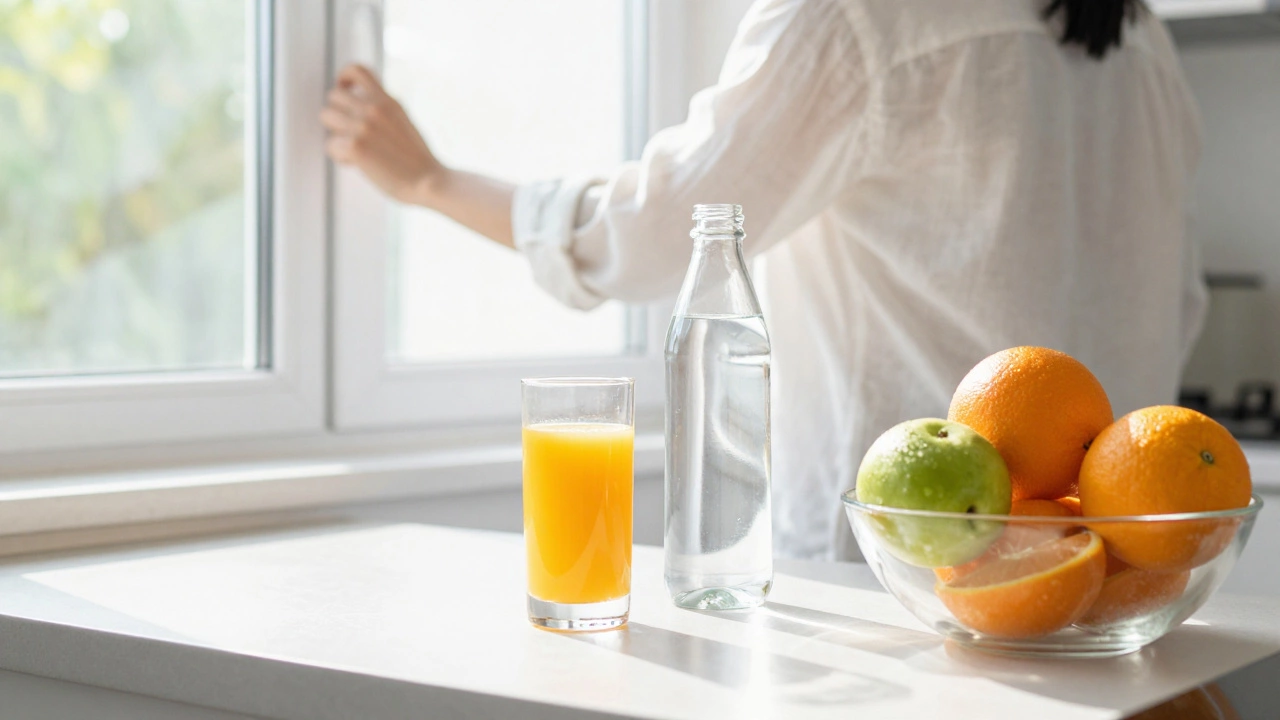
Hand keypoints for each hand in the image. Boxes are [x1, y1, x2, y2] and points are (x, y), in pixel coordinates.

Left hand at [321, 64, 443, 204]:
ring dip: (336, 133)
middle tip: (352, 133)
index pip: (357, 70)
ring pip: (326, 115)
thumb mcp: (403, 122)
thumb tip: (359, 108)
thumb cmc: (417, 161)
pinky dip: (340, 158)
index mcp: (388, 101)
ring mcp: (363, 126)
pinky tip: (356, 164)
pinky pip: (330, 145)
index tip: (347, 92)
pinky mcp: (355, 146)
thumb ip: (382, 111)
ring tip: (354, 148)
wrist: (429, 181)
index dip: (344, 78)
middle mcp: (374, 108)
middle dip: (338, 114)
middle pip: (334, 95)